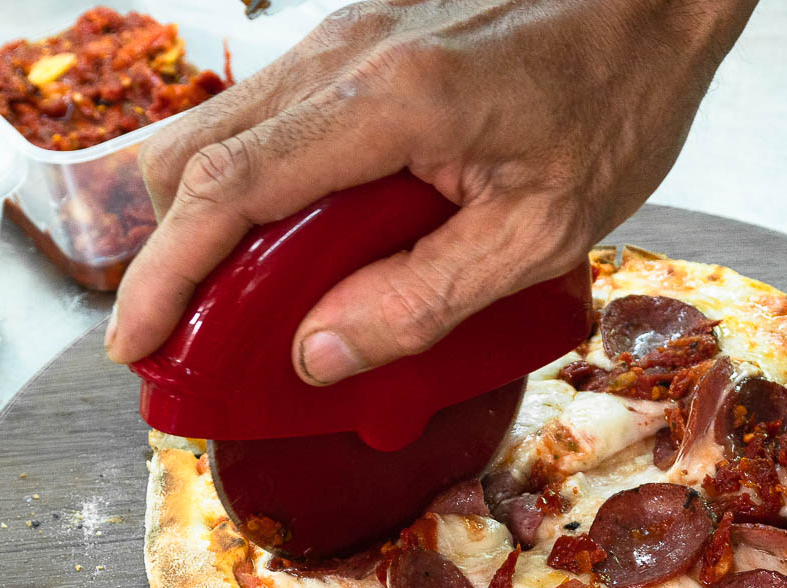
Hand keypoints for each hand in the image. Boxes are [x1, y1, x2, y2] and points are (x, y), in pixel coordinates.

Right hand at [106, 0, 756, 383]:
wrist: (651, 1)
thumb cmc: (616, 103)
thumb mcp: (539, 232)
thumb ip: (424, 299)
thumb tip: (318, 354)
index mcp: (390, 101)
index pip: (230, 191)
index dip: (165, 275)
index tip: (135, 340)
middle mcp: (347, 54)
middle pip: (195, 152)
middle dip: (169, 255)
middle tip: (185, 337)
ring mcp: (348, 37)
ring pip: (225, 129)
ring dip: (210, 222)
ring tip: (237, 304)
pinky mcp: (363, 42)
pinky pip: (274, 118)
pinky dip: (256, 186)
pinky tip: (299, 241)